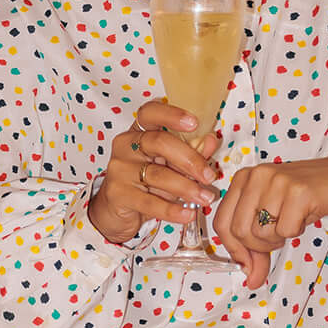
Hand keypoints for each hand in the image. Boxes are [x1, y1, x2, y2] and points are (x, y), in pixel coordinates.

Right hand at [89, 100, 220, 245]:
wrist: (116, 210)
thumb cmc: (145, 183)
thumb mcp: (169, 166)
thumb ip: (190, 152)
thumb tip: (212, 140)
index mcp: (138, 132)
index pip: (150, 113)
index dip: (171, 115)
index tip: (194, 123)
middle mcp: (126, 146)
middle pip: (159, 143)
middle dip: (189, 159)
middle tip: (208, 176)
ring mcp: (119, 170)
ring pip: (157, 175)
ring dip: (186, 187)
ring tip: (205, 198)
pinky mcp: (118, 194)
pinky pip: (149, 202)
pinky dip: (172, 210)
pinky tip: (188, 214)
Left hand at [211, 149, 327, 290]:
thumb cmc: (308, 196)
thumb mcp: (274, 216)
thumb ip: (257, 246)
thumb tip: (251, 279)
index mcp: (244, 179)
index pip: (222, 223)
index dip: (235, 250)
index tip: (249, 264)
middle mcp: (256, 176)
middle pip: (239, 232)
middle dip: (258, 247)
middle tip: (278, 239)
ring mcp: (277, 182)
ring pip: (260, 233)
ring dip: (278, 238)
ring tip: (292, 223)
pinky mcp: (298, 192)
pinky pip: (285, 231)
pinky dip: (296, 232)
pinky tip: (304, 217)